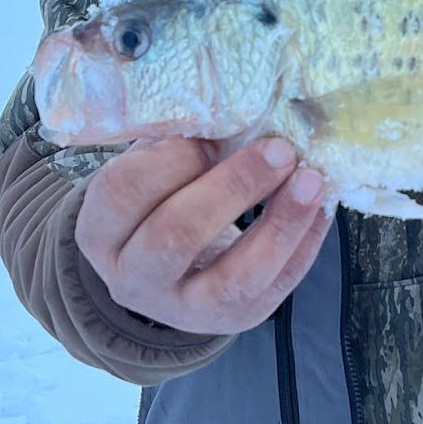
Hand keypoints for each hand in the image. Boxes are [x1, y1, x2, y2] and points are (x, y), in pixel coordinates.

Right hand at [75, 135, 331, 336]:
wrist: (166, 274)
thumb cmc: (158, 201)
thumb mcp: (148, 171)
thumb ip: (174, 142)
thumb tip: (236, 103)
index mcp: (100, 233)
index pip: (123, 193)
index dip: (169, 160)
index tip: (209, 135)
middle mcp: (134, 279)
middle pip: (176, 236)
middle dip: (232, 188)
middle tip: (277, 149)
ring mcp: (185, 309)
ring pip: (233, 278)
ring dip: (279, 224)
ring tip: (312, 180)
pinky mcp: (236, 320)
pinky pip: (276, 287)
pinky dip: (305, 244)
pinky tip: (322, 206)